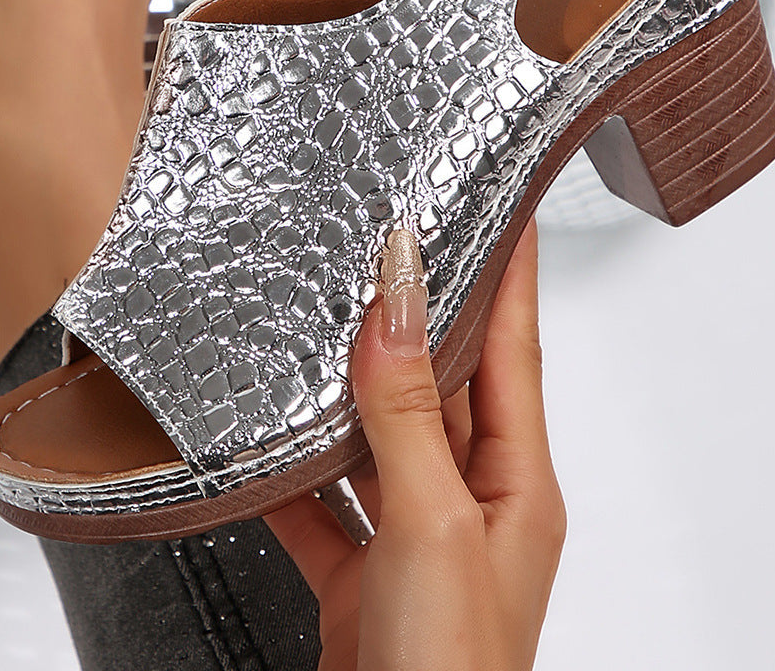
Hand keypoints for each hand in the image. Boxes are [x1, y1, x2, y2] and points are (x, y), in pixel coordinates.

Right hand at [266, 220, 563, 669]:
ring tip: (318, 321)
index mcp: (515, 483)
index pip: (514, 346)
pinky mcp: (360, 575)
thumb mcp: (432, 528)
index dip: (508, 268)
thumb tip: (397, 306)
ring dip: (345, 387)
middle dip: (415, 312)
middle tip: (388, 243)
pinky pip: (323, 501)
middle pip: (442, 382)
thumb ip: (410, 415)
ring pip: (376, 435)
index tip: (501, 199)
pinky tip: (258, 442)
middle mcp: (470, 502)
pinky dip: (291, 471)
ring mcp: (414, 538)